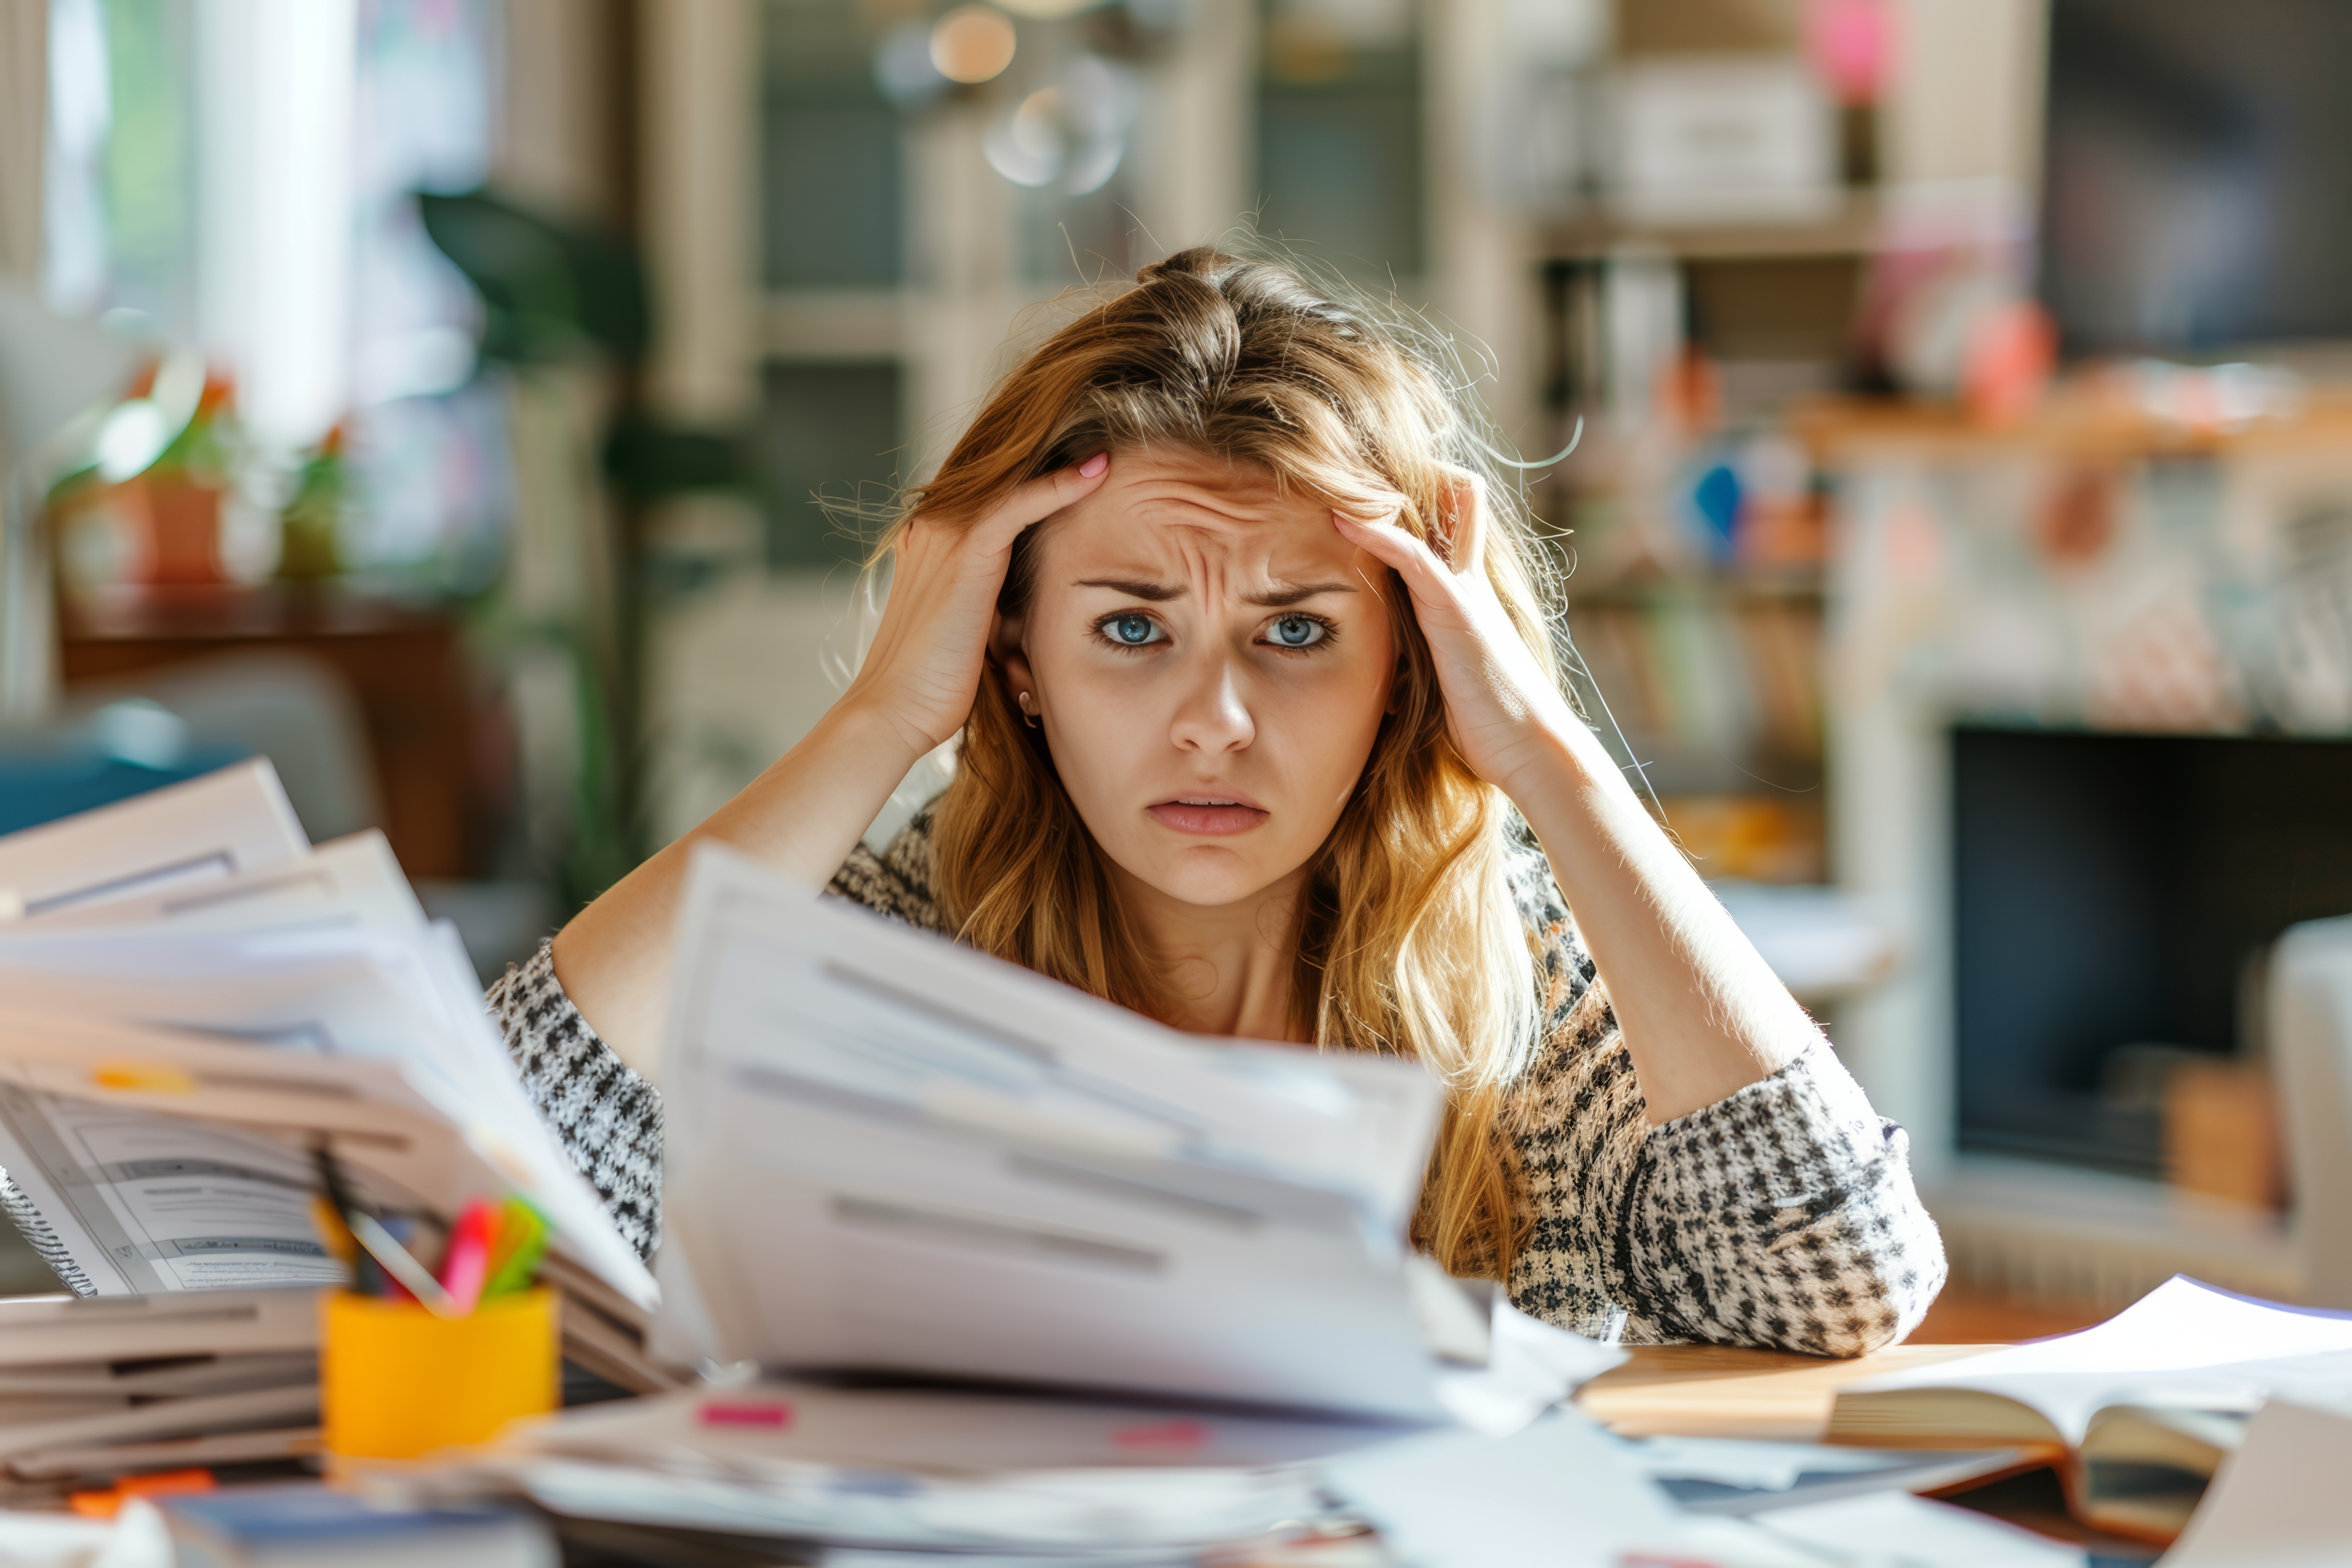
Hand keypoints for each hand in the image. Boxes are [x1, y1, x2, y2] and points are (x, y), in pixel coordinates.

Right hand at [842, 453, 1110, 760]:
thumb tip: (1031, 608)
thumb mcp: (969, 631)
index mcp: (931, 545)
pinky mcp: (964, 552)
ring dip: (1061, 467)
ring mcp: (945, 536)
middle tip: (1104, 453)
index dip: (1036, 485)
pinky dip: (1058, 486)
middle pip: (1000, 482)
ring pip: (1011, 483)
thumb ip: (993, 604)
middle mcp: (934, 530)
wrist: (894, 711)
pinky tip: (1094, 473)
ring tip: (1107, 456)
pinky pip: (1017, 505)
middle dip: (1050, 463)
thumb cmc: (932, 686)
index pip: (991, 500)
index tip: (1084, 477)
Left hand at [1333, 470, 1580, 799]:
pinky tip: (1340, 518)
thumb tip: (1379, 683)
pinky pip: (1413, 555)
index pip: (1449, 520)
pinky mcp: (1456, 611)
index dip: (1415, 495)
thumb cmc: (1489, 726)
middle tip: (1352, 461)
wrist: (1530, 749)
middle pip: (1452, 493)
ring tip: (1333, 471)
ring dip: (1381, 490)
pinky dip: (1375, 532)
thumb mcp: (1443, 681)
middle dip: (1407, 471)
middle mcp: (1467, 580)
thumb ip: (1416, 662)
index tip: (1365, 486)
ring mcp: (1464, 590)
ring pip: (1431, 511)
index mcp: (1464, 593)